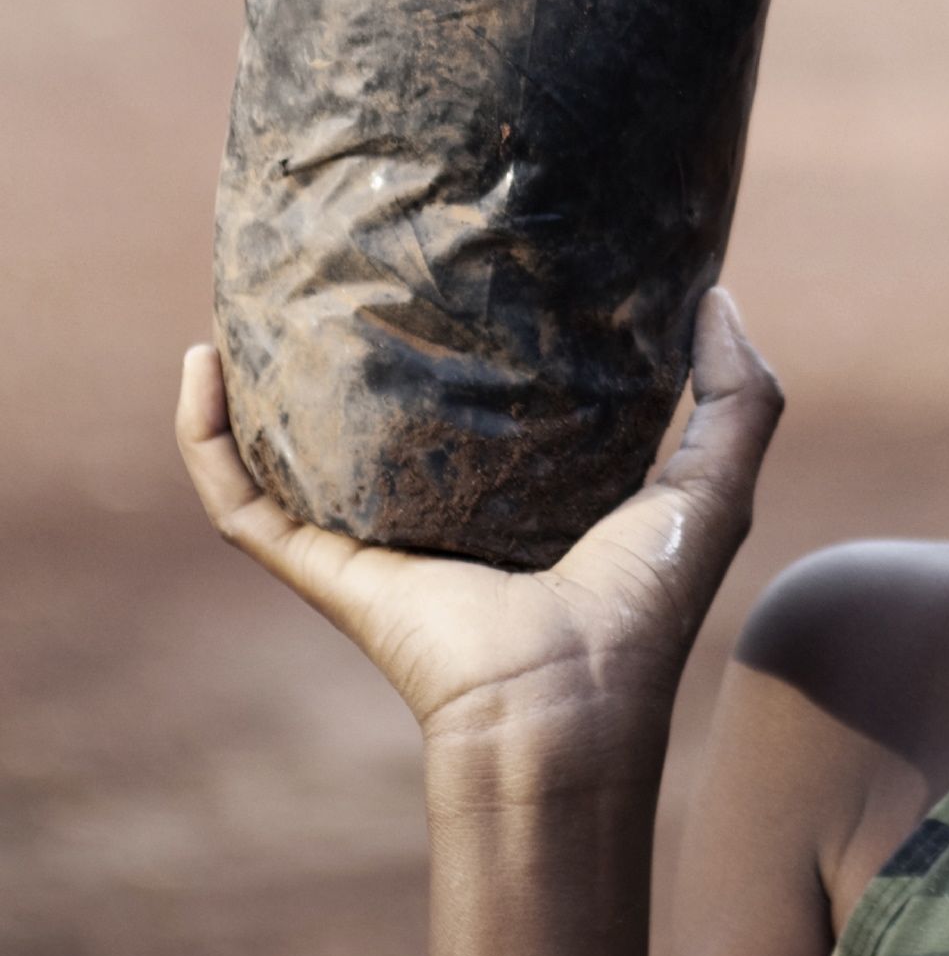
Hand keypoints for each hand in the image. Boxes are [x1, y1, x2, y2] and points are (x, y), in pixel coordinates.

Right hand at [176, 287, 782, 767]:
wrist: (570, 707)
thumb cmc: (645, 604)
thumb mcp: (714, 483)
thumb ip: (740, 393)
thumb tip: (716, 294)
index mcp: (525, 486)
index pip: (484, 394)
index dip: (474, 328)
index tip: (463, 248)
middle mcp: (438, 506)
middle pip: (378, 414)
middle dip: (350, 342)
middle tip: (340, 255)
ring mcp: (371, 536)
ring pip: (288, 447)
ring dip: (254, 382)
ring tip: (245, 298)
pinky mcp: (321, 566)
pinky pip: (238, 496)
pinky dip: (205, 437)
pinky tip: (200, 364)